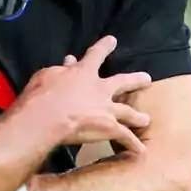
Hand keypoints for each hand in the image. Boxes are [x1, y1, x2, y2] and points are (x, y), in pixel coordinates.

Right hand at [17, 36, 151, 153]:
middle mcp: (100, 90)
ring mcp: (107, 110)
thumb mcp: (48, 74)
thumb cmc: (42, 93)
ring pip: (127, 112)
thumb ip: (61, 70)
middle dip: (135, 80)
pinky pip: (125, 137)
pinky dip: (133, 144)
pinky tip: (140, 150)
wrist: (48, 116)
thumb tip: (69, 63)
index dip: (104, 47)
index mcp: (84, 73)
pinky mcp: (110, 128)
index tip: (113, 40)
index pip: (96, 55)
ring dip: (137, 116)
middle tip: (147, 78)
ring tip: (146, 119)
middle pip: (122, 82)